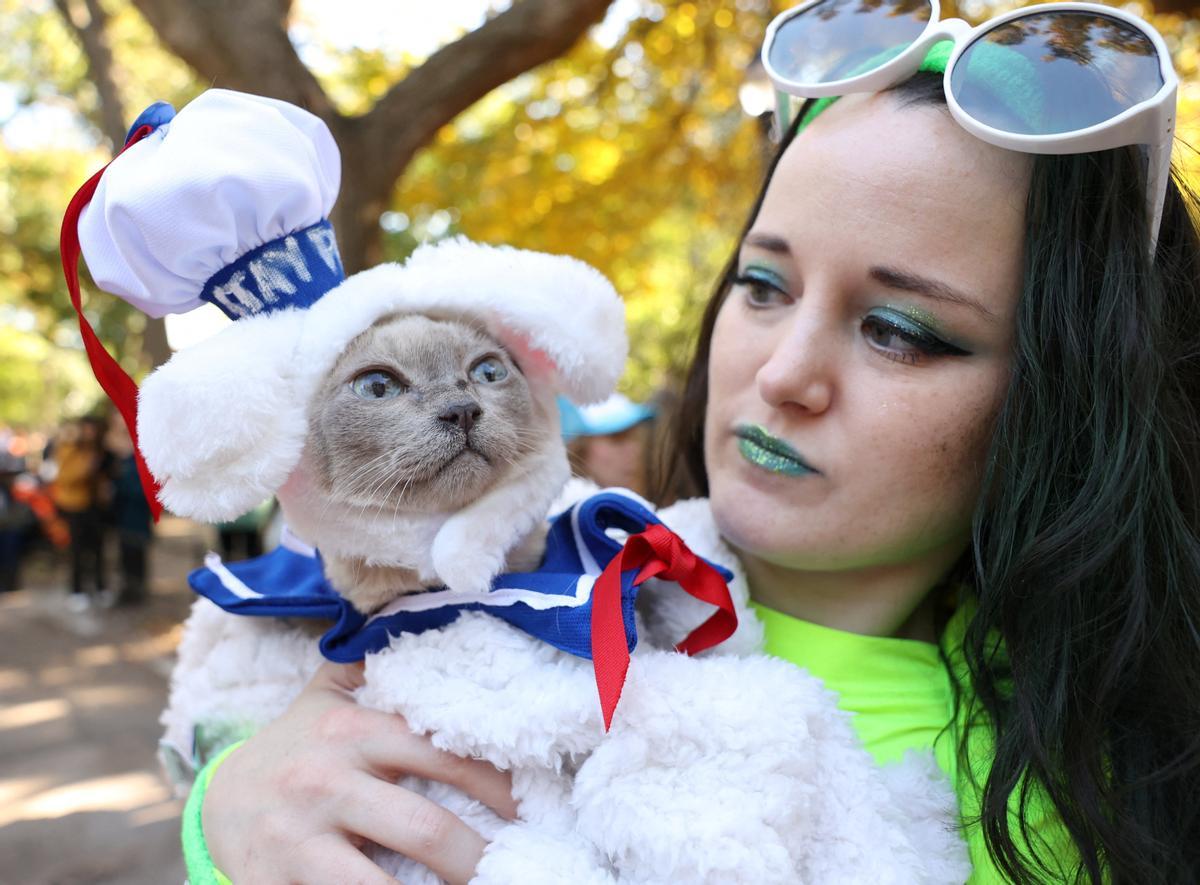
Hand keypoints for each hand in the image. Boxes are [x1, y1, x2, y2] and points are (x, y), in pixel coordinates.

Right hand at [203, 661, 516, 883]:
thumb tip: (433, 616)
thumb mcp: (326, 698)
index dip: (495, 786)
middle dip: (475, 858)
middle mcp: (325, 783)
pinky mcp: (274, 884)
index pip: (442, 755)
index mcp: (350, 731)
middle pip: (425, 829)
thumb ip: (373, 664)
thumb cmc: (296, 750)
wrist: (216, 804)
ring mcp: (298, 841)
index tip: (525, 809)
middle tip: (509, 868)